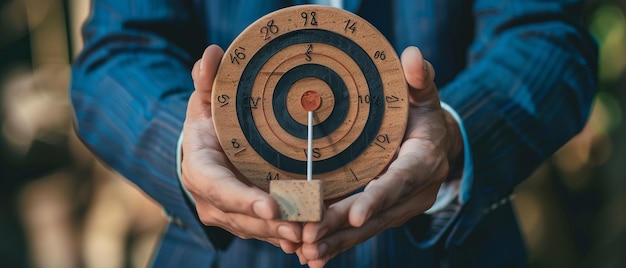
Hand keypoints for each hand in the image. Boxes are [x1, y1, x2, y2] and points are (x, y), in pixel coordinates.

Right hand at [181, 45, 302, 251]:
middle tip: (301, 226)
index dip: (242, 200)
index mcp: (200, 170)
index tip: (270, 207)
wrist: (204, 152)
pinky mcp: (246, 222)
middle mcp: (211, 200)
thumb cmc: (208, 123)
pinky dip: (286, 237)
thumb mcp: (205, 100)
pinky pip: (266, 233)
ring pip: (256, 230)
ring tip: (311, 235)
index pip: (219, 188)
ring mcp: (228, 215)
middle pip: (241, 217)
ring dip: (282, 234)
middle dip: (271, 225)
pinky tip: (312, 241)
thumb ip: (208, 80)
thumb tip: (213, 52)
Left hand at [297, 46, 463, 266]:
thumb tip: (414, 56)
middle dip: (343, 226)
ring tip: (307, 253)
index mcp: (423, 161)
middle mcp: (414, 191)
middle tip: (311, 236)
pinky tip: (312, 256)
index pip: (400, 180)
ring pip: (367, 229)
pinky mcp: (386, 214)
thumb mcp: (425, 94)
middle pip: (377, 212)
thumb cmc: (424, 114)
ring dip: (337, 241)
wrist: (438, 144)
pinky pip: (361, 231)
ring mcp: (400, 207)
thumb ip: (421, 79)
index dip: (378, 197)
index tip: (355, 213)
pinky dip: (339, 243)